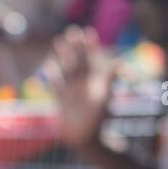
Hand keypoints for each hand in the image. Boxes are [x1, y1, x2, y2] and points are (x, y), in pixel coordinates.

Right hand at [45, 26, 114, 148]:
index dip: (90, 46)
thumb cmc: (98, 118)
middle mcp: (83, 84)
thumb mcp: (104, 96)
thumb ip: (110, 78)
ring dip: (63, 55)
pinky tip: (48, 66)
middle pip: (79, 60)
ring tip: (59, 41)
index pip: (93, 59)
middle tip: (72, 30)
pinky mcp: (61, 99)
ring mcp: (72, 91)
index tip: (87, 32)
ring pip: (67, 68)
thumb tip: (119, 62)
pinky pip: (55, 84)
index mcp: (94, 81)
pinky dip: (52, 76)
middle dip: (76, 46)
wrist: (86, 138)